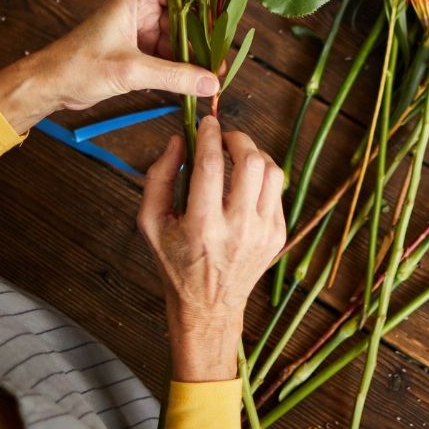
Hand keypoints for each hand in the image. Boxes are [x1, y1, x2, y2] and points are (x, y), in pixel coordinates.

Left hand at [0, 0, 218, 131]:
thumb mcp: (131, 71)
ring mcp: (138, 31)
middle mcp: (139, 11)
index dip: (202, 6)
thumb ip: (174, 76)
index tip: (224, 24)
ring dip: (192, 59)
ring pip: (177, 41)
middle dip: (200, 42)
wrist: (50, 86)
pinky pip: (167, 56)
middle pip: (183, 20)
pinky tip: (192, 84)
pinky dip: (179, 70)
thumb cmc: (79, 67)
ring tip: (210, 79)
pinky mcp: (137, 52)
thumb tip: (211, 83)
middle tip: (220, 64)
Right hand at [138, 117, 285, 380]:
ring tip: (237, 155)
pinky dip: (262, 177)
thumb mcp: (151, 224)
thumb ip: (159, 177)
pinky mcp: (278, 236)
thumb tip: (178, 140)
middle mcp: (238, 229)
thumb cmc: (175, 264)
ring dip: (254, 154)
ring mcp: (263, 233)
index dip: (210, 135)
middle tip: (225, 136)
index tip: (207, 122)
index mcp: (202, 226)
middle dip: (238, 139)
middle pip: (250, 162)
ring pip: (272, 172)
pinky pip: (277, 191)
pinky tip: (245, 181)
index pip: (211, 165)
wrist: (209, 306)